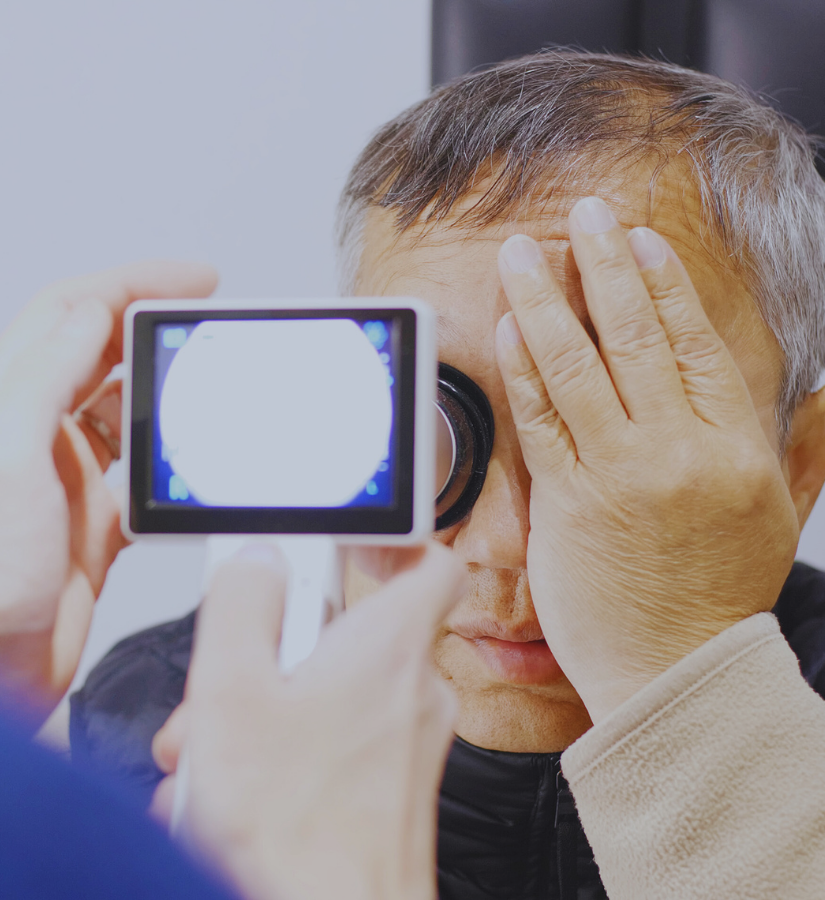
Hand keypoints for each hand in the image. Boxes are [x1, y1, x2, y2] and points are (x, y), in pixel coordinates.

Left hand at [0, 262, 217, 715]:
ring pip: (127, 414)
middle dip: (157, 328)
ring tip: (210, 382)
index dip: (133, 284)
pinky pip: (142, 480)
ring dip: (167, 393)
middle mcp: (38, 435)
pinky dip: (169, 464)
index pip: (73, 314)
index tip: (193, 279)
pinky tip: (190, 462)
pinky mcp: (93, 528)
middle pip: (104, 356)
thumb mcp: (5, 455)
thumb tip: (90, 315)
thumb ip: (44, 377)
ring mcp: (68, 482)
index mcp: (12, 403)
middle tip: (209, 321)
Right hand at [153, 542, 464, 899]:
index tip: (344, 545)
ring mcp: (405, 747)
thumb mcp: (233, 693)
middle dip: (274, 654)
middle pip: (348, 635)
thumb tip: (258, 559)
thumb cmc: (298, 836)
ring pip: (330, 695)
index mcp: (389, 647)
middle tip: (226, 687)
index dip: (389, 542)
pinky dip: (284, 758)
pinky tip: (236, 798)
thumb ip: (244, 604)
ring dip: (265, 714)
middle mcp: (412, 693)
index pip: (429, 562)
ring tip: (215, 759)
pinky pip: (334, 746)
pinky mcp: (389, 793)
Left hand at [494, 197, 797, 722]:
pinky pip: (542, 421)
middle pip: (635, 336)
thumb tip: (820, 396)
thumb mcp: (778, 515)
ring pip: (579, 367)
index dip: (665, 283)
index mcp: (733, 445)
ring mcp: (620, 474)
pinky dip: (524, 368)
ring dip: (548, 300)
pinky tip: (510, 325)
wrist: (675, 671)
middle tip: (583, 213)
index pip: (694, 342)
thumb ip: (799, 447)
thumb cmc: (719, 593)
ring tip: (523, 253)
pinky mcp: (569, 503)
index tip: (641, 240)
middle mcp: (678, 449)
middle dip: (605, 265)